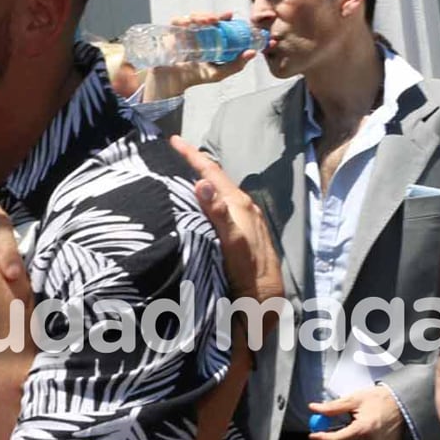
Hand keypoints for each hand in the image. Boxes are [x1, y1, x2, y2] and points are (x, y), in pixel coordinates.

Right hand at [141, 12, 256, 98]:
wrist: (175, 82)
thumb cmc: (196, 76)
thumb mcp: (219, 72)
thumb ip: (236, 65)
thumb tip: (253, 53)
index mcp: (210, 38)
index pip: (218, 24)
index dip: (224, 17)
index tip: (230, 15)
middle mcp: (198, 32)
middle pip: (206, 18)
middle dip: (213, 15)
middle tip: (221, 18)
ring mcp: (185, 31)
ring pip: (193, 17)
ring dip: (201, 16)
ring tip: (209, 21)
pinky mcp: (172, 32)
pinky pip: (177, 21)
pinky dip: (183, 20)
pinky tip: (189, 23)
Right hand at [170, 136, 283, 314]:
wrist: (267, 299)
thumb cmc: (249, 274)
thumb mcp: (232, 244)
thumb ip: (219, 215)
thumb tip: (201, 183)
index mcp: (239, 205)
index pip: (212, 172)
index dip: (192, 155)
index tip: (173, 139)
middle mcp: (245, 207)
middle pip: (216, 179)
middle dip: (196, 164)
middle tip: (172, 154)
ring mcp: (247, 218)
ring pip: (220, 192)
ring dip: (203, 181)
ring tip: (182, 174)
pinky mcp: (246, 231)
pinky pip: (223, 205)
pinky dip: (210, 198)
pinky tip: (202, 204)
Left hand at [308, 386, 406, 439]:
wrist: (403, 404)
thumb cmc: (380, 399)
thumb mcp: (354, 399)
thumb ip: (333, 407)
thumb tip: (315, 408)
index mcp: (362, 429)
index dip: (322, 437)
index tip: (314, 434)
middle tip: (326, 431)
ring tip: (354, 425)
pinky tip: (365, 432)